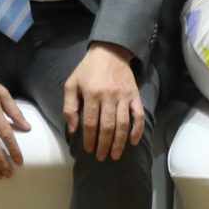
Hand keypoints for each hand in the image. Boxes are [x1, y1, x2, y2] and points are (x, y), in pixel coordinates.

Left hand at [61, 43, 144, 162]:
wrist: (110, 51)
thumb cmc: (87, 70)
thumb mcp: (71, 84)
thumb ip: (69, 107)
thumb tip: (74, 129)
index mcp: (92, 94)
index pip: (90, 123)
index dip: (89, 139)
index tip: (88, 150)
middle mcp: (109, 96)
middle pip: (107, 127)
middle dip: (104, 145)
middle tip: (101, 157)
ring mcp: (124, 96)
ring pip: (123, 124)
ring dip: (119, 142)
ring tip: (115, 155)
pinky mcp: (135, 95)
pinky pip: (139, 115)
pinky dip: (138, 130)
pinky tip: (133, 142)